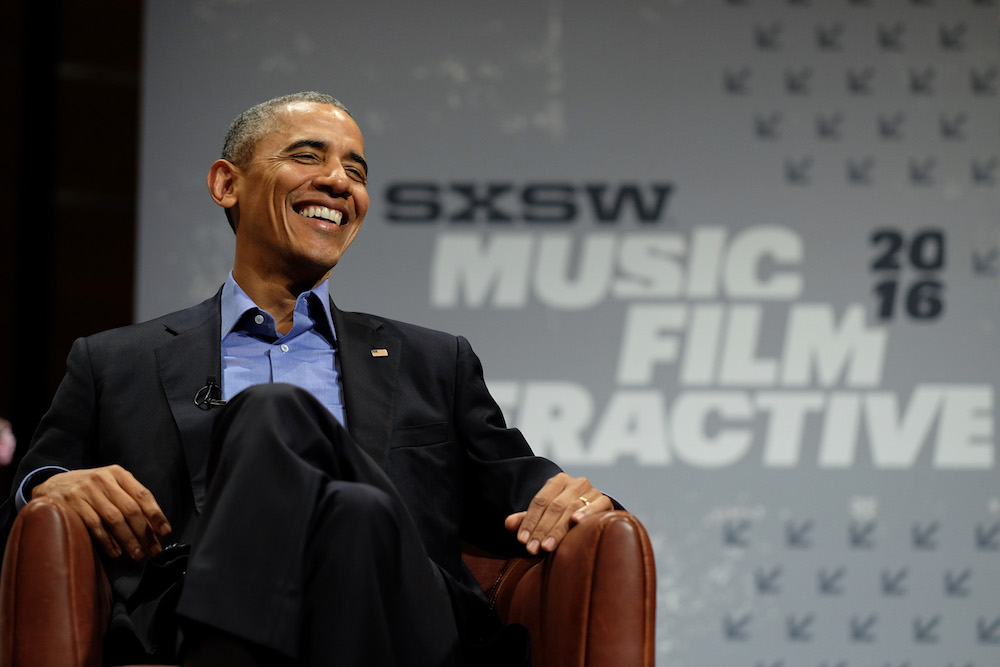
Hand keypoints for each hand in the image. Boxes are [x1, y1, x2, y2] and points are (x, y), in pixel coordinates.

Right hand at [32, 465, 171, 560]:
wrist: (54, 485)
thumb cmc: (91, 490)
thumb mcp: (111, 486)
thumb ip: (131, 501)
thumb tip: (154, 529)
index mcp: (118, 474)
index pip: (143, 494)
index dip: (156, 514)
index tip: (165, 532)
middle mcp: (103, 479)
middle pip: (130, 509)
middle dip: (144, 532)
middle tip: (153, 550)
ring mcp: (86, 491)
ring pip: (114, 519)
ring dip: (128, 540)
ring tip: (137, 555)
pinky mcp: (71, 504)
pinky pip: (94, 526)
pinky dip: (107, 541)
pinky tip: (116, 552)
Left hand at [504, 472, 613, 554]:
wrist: (594, 511)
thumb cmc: (565, 515)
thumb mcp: (544, 516)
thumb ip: (527, 519)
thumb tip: (508, 524)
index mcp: (557, 481)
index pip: (540, 501)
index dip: (530, 521)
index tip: (522, 540)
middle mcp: (575, 482)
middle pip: (554, 506)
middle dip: (542, 529)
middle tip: (532, 548)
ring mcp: (591, 490)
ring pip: (571, 508)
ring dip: (558, 529)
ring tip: (547, 547)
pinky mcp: (605, 500)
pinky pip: (596, 505)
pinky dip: (586, 512)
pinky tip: (576, 522)